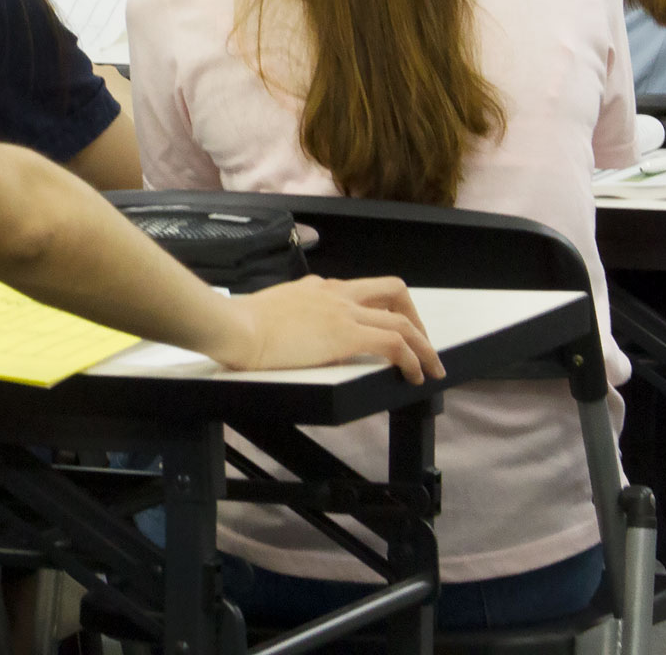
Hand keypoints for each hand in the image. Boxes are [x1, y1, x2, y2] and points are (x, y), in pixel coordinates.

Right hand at [216, 275, 441, 381]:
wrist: (235, 326)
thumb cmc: (240, 325)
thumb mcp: (270, 311)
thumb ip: (289, 316)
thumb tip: (289, 332)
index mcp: (316, 288)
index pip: (360, 291)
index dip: (383, 309)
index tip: (388, 328)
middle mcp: (335, 293)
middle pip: (392, 290)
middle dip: (413, 317)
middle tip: (419, 344)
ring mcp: (343, 312)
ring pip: (401, 319)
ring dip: (423, 345)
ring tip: (431, 367)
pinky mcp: (346, 334)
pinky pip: (394, 344)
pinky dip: (412, 360)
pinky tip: (414, 376)